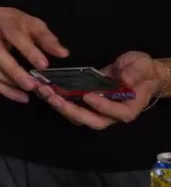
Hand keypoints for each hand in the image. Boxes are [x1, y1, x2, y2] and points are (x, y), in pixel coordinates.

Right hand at [0, 7, 68, 102]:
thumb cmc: (15, 23)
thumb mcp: (33, 24)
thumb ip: (47, 38)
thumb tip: (63, 54)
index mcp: (3, 20)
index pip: (15, 35)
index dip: (28, 51)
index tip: (44, 65)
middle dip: (14, 71)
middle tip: (32, 85)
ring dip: (8, 82)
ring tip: (28, 92)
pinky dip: (4, 90)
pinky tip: (20, 96)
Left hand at [37, 52, 168, 129]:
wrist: (137, 71)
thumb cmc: (142, 70)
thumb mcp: (142, 66)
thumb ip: (134, 72)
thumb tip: (125, 79)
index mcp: (129, 107)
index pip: (118, 113)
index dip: (104, 107)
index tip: (89, 96)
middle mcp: (112, 113)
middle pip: (92, 120)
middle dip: (72, 110)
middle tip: (54, 98)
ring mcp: (97, 109)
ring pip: (78, 115)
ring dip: (60, 105)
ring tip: (44, 92)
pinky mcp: (85, 102)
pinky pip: (71, 104)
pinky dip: (57, 98)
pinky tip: (44, 88)